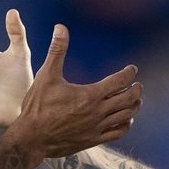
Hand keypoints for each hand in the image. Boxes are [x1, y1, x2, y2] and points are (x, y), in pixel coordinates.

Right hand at [6, 22, 140, 158]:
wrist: (31, 138)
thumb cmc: (37, 107)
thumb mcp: (46, 75)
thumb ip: (56, 51)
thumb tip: (60, 27)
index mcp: (90, 95)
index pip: (119, 81)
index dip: (129, 73)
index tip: (132, 69)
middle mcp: (98, 112)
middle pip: (129, 99)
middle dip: (136, 90)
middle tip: (137, 84)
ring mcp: (97, 128)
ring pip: (126, 116)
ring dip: (134, 106)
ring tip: (135, 100)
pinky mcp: (93, 140)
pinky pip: (117, 133)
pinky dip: (125, 125)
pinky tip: (125, 120)